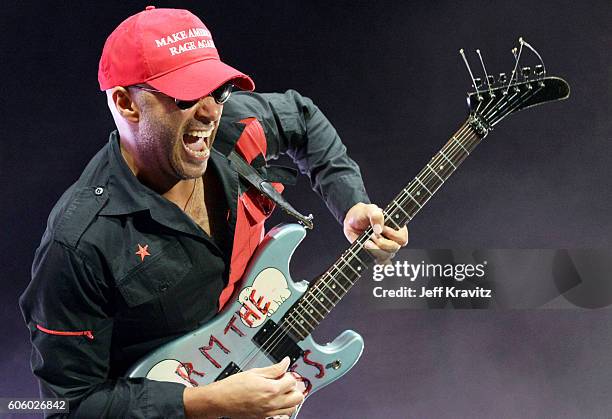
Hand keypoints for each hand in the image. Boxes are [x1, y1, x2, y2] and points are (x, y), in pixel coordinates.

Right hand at [183, 357, 303, 418]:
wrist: (221, 400)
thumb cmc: (233, 386)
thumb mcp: (255, 372)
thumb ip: (274, 369)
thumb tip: (285, 362)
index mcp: (271, 389)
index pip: (293, 381)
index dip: (289, 374)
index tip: (283, 373)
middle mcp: (272, 403)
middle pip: (298, 397)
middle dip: (294, 388)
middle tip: (285, 382)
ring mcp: (269, 413)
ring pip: (292, 408)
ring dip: (290, 398)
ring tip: (280, 391)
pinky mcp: (264, 418)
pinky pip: (282, 416)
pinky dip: (283, 409)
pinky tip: (275, 401)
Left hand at [343, 203, 408, 263]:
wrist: (352, 221)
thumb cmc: (363, 213)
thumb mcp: (369, 209)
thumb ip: (376, 215)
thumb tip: (379, 229)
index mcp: (396, 228)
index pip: (402, 238)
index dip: (393, 235)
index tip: (382, 228)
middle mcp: (392, 239)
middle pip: (394, 248)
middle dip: (382, 242)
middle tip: (371, 234)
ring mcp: (384, 248)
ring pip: (386, 256)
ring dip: (375, 250)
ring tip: (366, 241)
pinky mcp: (375, 254)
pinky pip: (379, 262)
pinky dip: (374, 258)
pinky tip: (367, 251)